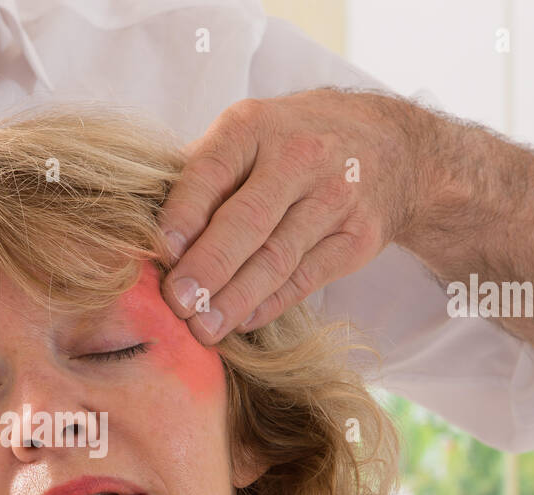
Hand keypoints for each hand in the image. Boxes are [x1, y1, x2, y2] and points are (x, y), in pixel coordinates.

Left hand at [158, 90, 423, 342]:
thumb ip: (199, 173)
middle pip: (247, 222)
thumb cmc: (293, 142)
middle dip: (208, 268)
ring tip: (203, 329)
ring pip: (277, 259)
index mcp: (254, 126)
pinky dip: (270, 304)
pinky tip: (241, 321)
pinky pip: (306, 279)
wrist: (392, 145)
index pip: (211, 172)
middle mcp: (298, 157)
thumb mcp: (248, 133)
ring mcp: (334, 198)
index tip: (162, 255)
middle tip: (177, 304)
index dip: (184, 216)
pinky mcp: (358, 238)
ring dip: (235, 299)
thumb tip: (141, 223)